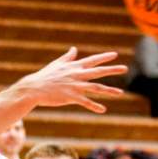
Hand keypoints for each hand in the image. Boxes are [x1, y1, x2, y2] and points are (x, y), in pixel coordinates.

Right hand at [10, 47, 124, 113]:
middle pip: (98, 71)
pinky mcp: (70, 97)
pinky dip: (94, 106)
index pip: (92, 60)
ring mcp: (74, 86)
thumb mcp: (56, 64)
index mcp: (73, 67)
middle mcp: (76, 75)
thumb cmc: (44, 76)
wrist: (32, 88)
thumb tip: (74, 48)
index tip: (115, 55)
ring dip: (109, 90)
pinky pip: (85, 102)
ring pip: (95, 87)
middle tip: (125, 68)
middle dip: (112, 70)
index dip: (103, 57)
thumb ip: (68, 57)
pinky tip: (103, 110)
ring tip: (120, 93)